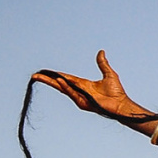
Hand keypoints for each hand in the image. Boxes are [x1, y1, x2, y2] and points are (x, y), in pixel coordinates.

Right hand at [32, 51, 155, 130]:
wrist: (121, 104)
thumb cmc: (117, 92)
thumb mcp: (109, 74)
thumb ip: (102, 64)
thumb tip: (101, 52)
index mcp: (83, 84)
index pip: (66, 78)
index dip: (55, 75)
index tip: (45, 72)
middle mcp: (79, 91)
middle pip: (60, 84)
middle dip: (48, 80)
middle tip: (35, 76)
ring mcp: (80, 98)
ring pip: (63, 89)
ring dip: (53, 82)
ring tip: (42, 77)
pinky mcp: (83, 103)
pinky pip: (72, 94)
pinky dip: (66, 88)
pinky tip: (60, 81)